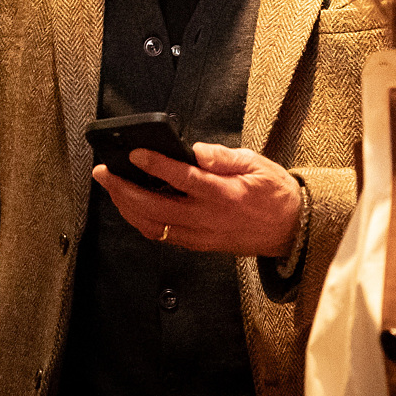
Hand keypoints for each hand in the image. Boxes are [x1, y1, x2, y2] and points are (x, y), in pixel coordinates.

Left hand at [94, 142, 300, 255]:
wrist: (291, 230)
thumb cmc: (273, 193)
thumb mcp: (257, 164)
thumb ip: (224, 157)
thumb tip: (197, 150)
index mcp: (225, 195)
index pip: (184, 179)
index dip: (157, 166)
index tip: (135, 153)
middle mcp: (209, 218)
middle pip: (157, 208)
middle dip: (124, 190)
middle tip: (104, 172)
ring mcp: (202, 236)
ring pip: (154, 226)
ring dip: (127, 208)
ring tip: (111, 187)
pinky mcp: (199, 245)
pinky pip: (163, 236)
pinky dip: (142, 222)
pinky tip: (131, 207)